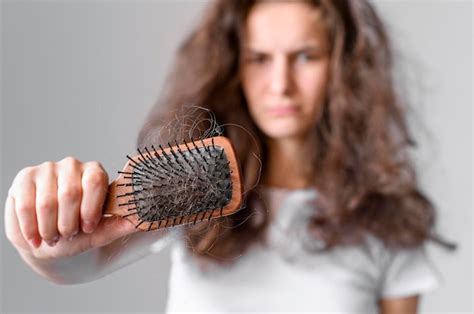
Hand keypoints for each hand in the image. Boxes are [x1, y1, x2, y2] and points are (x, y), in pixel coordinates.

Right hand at [4, 157, 136, 260]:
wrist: (50, 239)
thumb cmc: (78, 232)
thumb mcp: (100, 232)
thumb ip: (118, 225)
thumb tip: (140, 220)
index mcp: (95, 173)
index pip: (95, 181)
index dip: (91, 208)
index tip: (88, 228)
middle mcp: (72, 165)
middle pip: (70, 193)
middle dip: (69, 223)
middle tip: (68, 235)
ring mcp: (47, 169)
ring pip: (47, 202)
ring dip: (49, 228)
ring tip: (53, 238)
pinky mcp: (24, 178)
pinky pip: (25, 205)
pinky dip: (31, 228)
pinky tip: (35, 239)